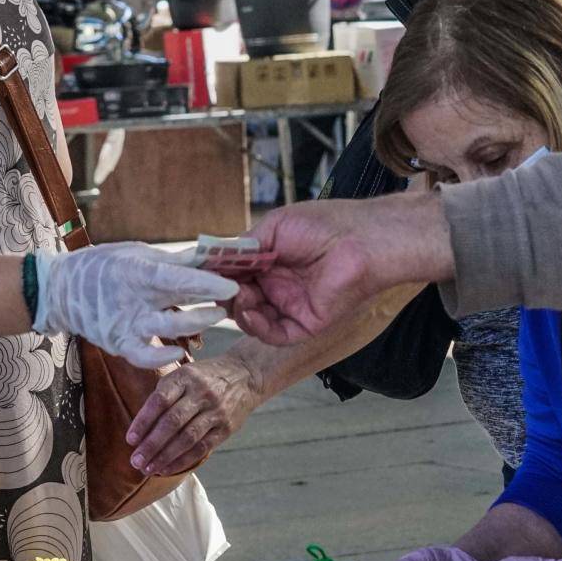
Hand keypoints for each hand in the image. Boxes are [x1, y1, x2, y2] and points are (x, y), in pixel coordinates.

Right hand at [33, 245, 238, 369]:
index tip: (231, 284)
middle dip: (208, 304)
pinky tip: (180, 350)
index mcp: (135, 272)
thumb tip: (207, 253)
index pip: (176, 278)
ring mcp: (124, 325)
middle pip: (176, 305)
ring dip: (195, 324)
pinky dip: (161, 356)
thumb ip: (171, 260)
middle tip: (234, 299)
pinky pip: (143, 356)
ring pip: (165, 330)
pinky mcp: (118, 343)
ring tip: (215, 315)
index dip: (205, 283)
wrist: (59, 290)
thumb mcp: (135, 254)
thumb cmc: (102, 265)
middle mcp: (131, 300)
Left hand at [126, 355, 263, 475]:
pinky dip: (183, 460)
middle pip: (172, 422)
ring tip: (149, 469)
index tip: (130, 440)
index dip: (143, 421)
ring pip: (187, 438)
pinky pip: (202, 447)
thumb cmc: (204, 378)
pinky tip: (167, 468)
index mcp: (185, 377)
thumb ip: (163, 396)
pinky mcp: (226, 428)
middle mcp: (201, 393)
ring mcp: (216, 411)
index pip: (160, 401)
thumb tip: (140, 429)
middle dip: (152, 444)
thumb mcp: (183, 375)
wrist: (245, 375)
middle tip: (136, 461)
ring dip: (165, 456)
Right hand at [228, 195, 452, 346]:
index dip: (218, 277)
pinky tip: (248, 311)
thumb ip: (243, 247)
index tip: (200, 275)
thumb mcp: (272, 228)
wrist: (361, 240)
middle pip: (239, 300)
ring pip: (253, 320)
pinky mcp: (305, 323)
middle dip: (224, 295)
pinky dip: (257, 327)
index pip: (236, 276)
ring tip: (236, 297)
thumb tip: (212, 259)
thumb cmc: (322, 225)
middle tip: (216, 288)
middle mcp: (279, 286)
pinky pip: (274, 334)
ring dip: (238, 310)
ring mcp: (291, 306)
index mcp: (271, 261)